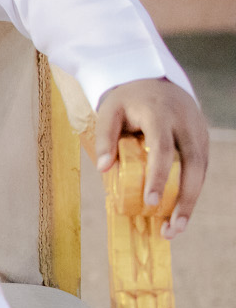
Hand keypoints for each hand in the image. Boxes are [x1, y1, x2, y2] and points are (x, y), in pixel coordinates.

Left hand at [93, 78, 209, 237]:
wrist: (154, 79)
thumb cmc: (128, 99)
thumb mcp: (109, 110)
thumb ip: (105, 138)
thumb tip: (104, 168)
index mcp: (160, 114)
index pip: (161, 148)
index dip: (158, 176)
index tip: (151, 201)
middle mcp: (186, 124)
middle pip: (192, 165)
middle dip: (185, 199)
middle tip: (172, 227)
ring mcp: (199, 132)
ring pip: (201, 171)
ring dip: (191, 201)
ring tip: (175, 228)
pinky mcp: (202, 140)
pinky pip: (200, 169)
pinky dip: (192, 191)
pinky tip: (180, 211)